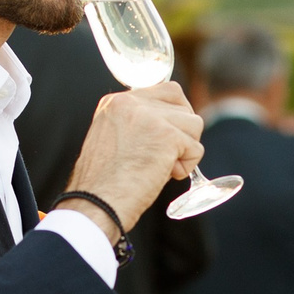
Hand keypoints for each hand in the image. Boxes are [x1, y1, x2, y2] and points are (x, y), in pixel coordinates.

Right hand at [68, 83, 204, 232]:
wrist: (97, 202)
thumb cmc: (103, 183)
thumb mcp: (111, 139)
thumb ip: (136, 124)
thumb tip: (169, 125)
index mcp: (116, 102)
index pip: (166, 91)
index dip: (173, 116)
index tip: (167, 138)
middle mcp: (132, 103)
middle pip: (183, 106)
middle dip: (182, 133)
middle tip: (164, 157)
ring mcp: (151, 117)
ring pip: (194, 125)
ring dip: (185, 150)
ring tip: (162, 167)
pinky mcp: (167, 136)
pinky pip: (196, 148)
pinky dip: (187, 165)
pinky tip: (166, 175)